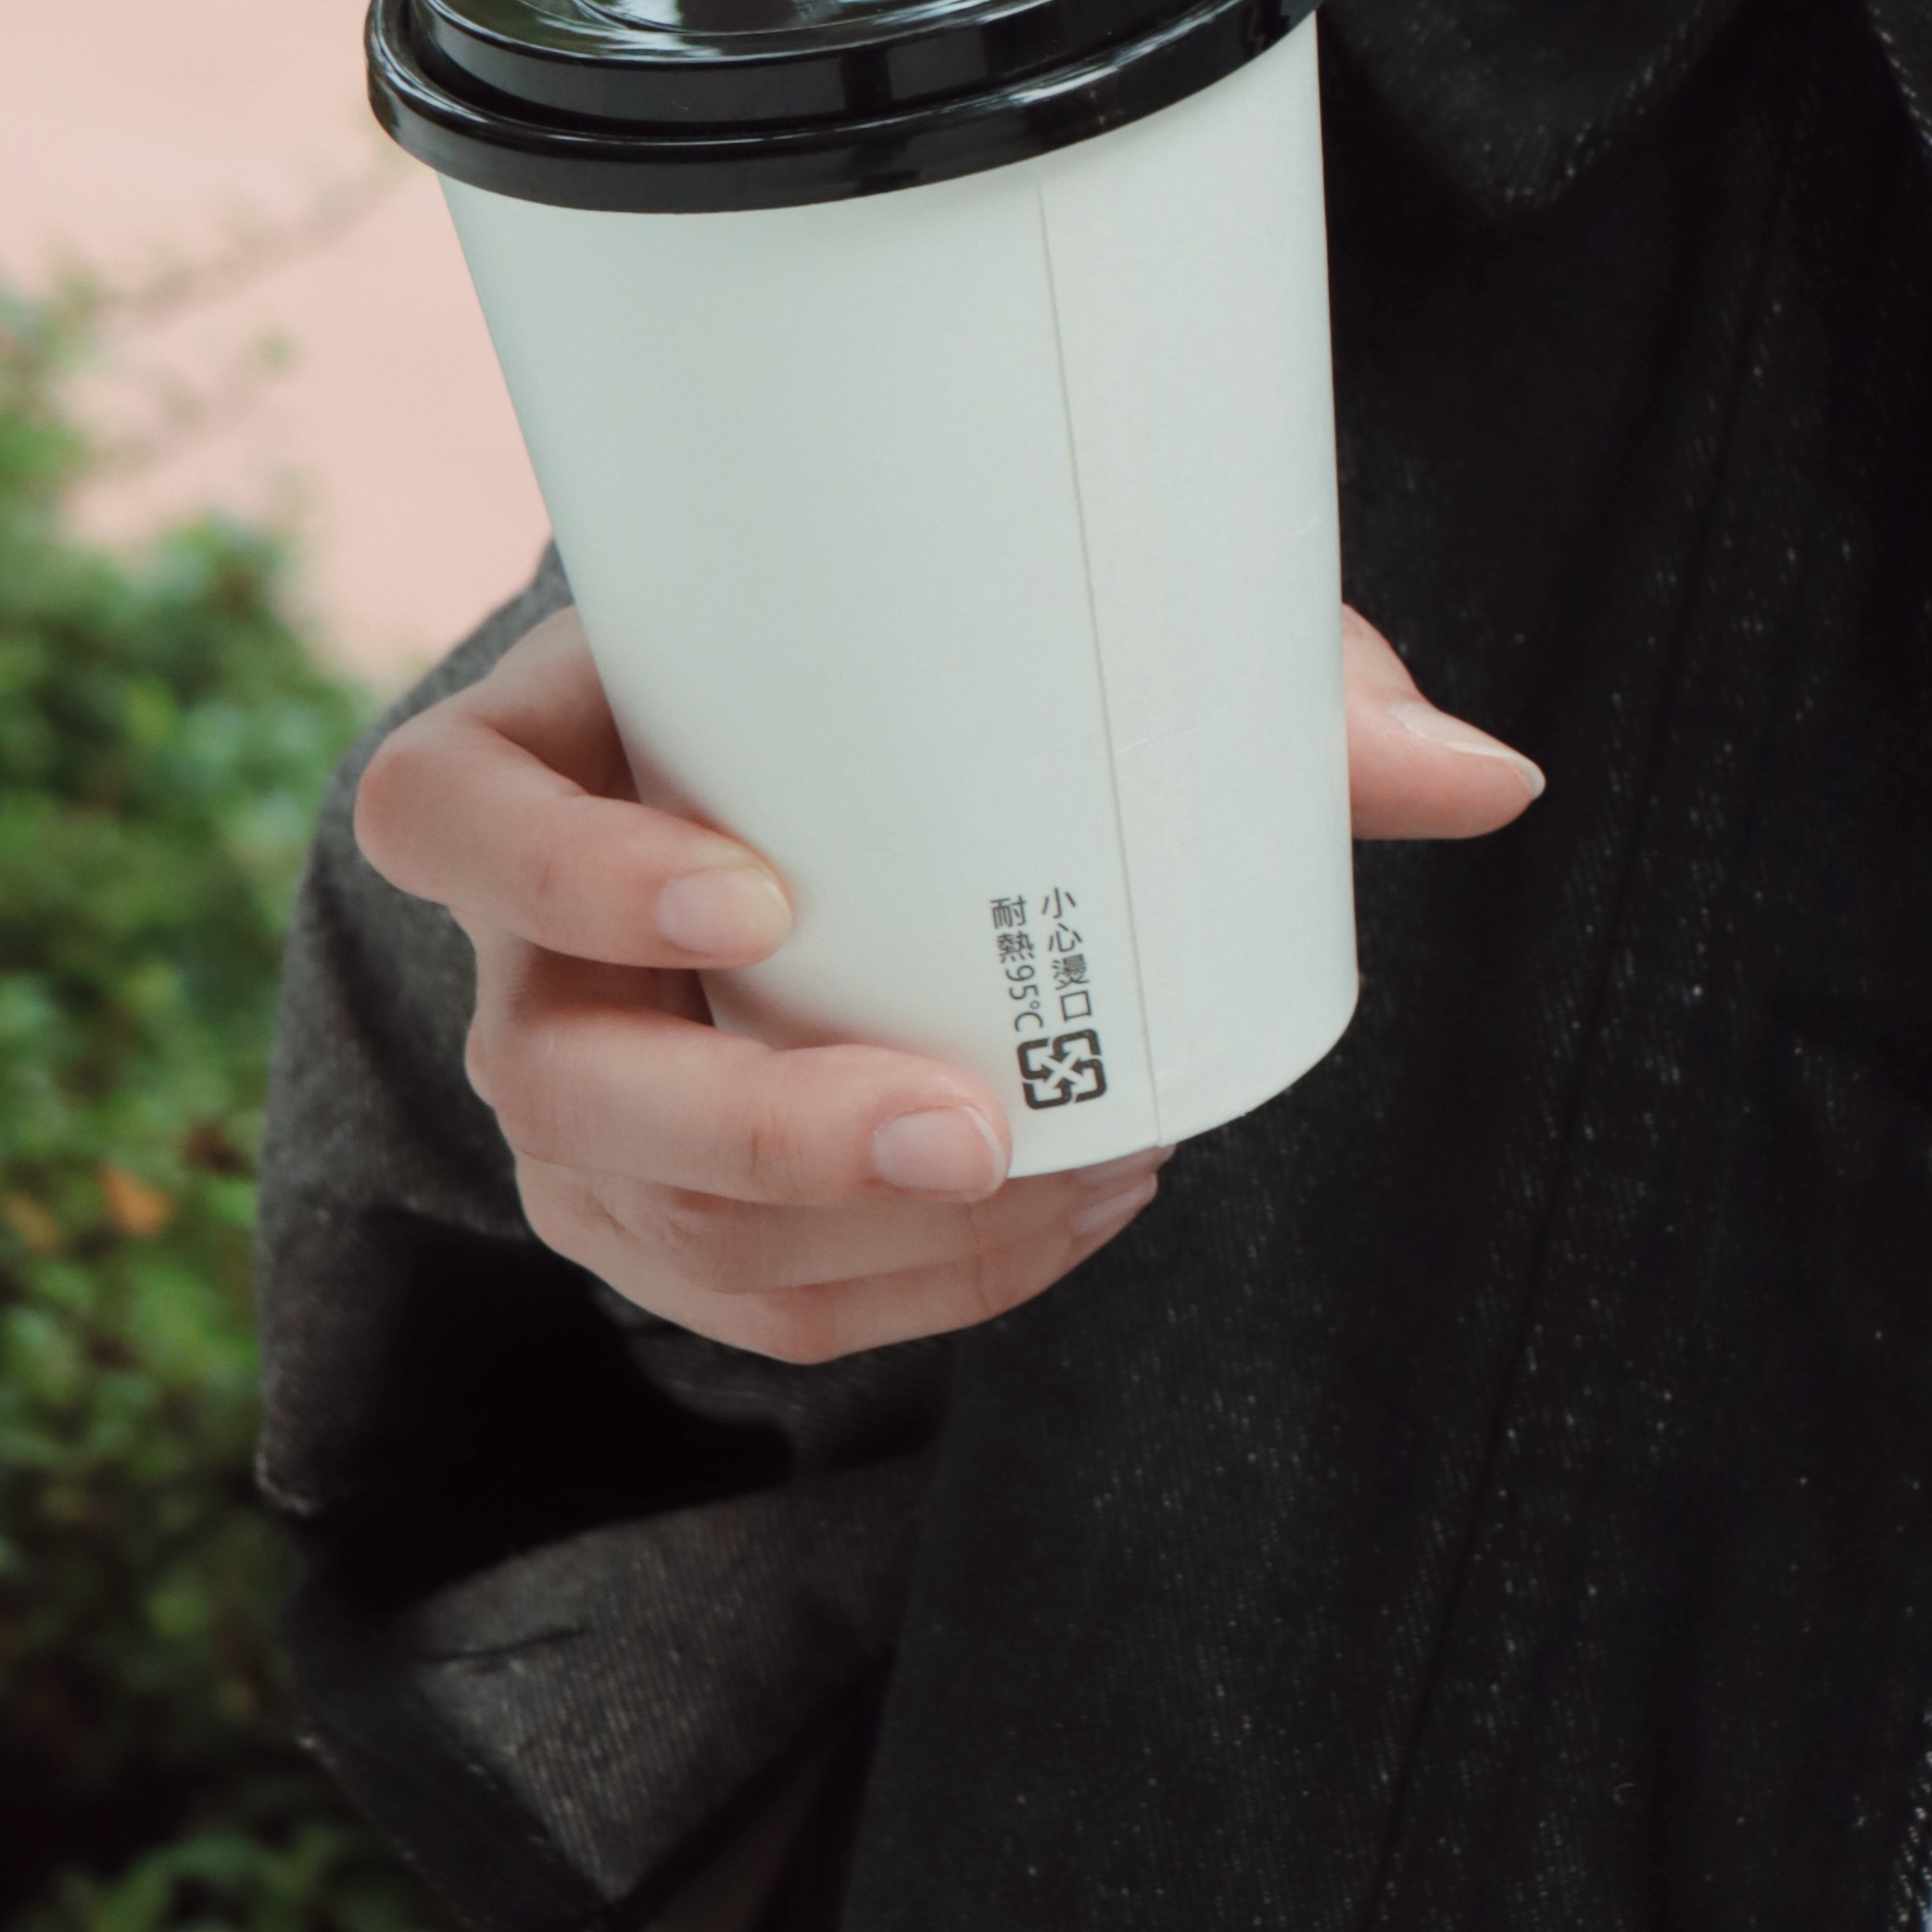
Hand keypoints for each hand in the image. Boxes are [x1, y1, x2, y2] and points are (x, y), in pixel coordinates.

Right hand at [349, 598, 1539, 1365]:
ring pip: (636, 1224)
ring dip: (849, 1244)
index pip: (442, 809)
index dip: (559, 873)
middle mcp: (530, 944)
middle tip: (966, 1118)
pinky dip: (899, 1296)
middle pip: (553, 1080)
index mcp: (555, 747)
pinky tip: (1061, 1223)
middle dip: (755, 1130)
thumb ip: (1264, 690)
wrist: (871, 755)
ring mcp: (581, 1091)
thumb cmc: (945, 663)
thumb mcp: (1068, 632)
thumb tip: (1488, 776)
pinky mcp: (659, 1206)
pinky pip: (740, 1298)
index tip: (755, 897)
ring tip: (1066, 1186)